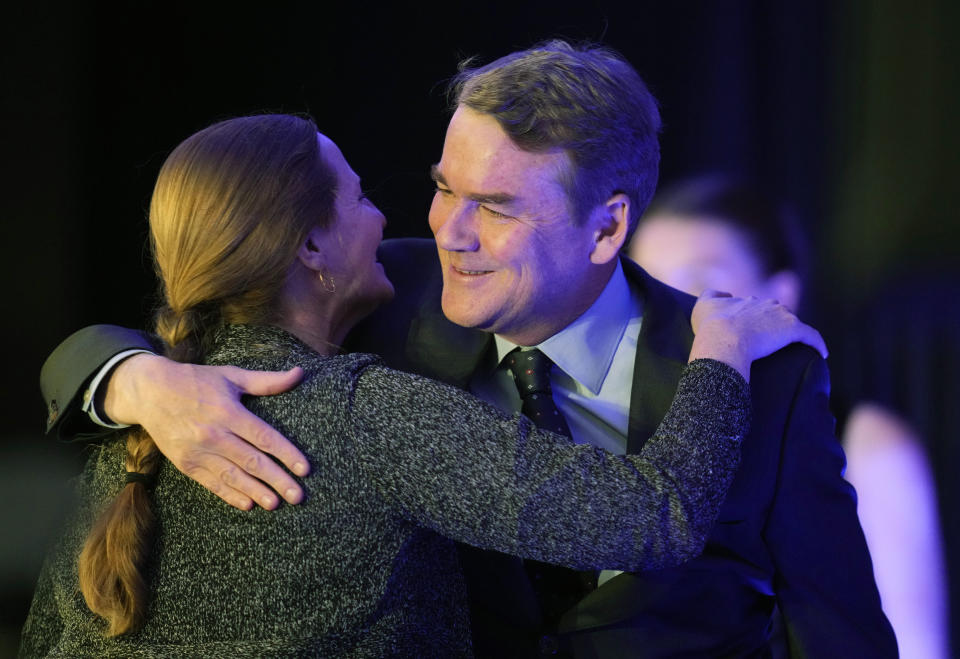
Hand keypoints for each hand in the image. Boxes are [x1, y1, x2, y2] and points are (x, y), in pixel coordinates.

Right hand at [104, 353, 306, 509]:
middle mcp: (213, 433)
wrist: (149, 392)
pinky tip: (247, 504)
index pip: (264, 437)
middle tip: (298, 496)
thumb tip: (299, 373)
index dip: (286, 453)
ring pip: (232, 476)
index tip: (304, 469)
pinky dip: (229, 494)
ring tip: (276, 504)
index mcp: (228, 411)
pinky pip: (211, 483)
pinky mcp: (185, 463)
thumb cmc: (196, 381)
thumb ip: (267, 381)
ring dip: (256, 491)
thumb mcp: (231, 375)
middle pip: (251, 461)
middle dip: (277, 480)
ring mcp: (197, 451)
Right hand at [689, 290, 827, 380]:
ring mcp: (781, 316)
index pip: (758, 307)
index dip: (757, 320)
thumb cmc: (710, 326)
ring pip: (793, 323)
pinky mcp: (793, 330)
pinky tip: (822, 353)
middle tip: (772, 342)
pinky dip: (817, 343)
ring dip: (794, 333)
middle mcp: (767, 304)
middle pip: (778, 312)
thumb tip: (726, 294)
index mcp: (749, 301)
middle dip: (777, 324)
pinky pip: (811, 336)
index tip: (755, 333)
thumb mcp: (703, 305)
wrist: (722, 338)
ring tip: (794, 348)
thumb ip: (713, 295)